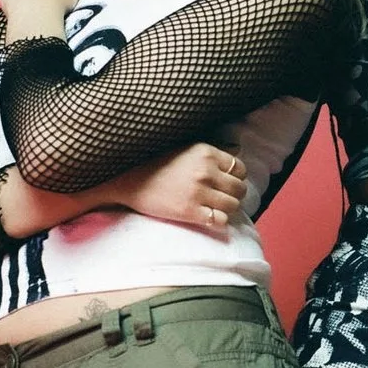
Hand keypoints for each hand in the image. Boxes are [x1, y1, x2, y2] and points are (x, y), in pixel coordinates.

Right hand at [100, 142, 246, 231]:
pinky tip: (208, 217)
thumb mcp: (186, 146)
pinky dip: (218, 221)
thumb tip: (237, 151)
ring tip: (215, 207)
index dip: (236, 177)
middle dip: (234, 194)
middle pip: (240, 188)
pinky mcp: (190, 212)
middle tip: (221, 196)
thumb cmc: (156, 161)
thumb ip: (212, 151)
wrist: (128, 179)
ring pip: (233, 205)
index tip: (226, 181)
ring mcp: (198, 193)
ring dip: (227, 208)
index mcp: (206, 153)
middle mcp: (205, 172)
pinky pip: (220, 221)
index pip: (240, 168)